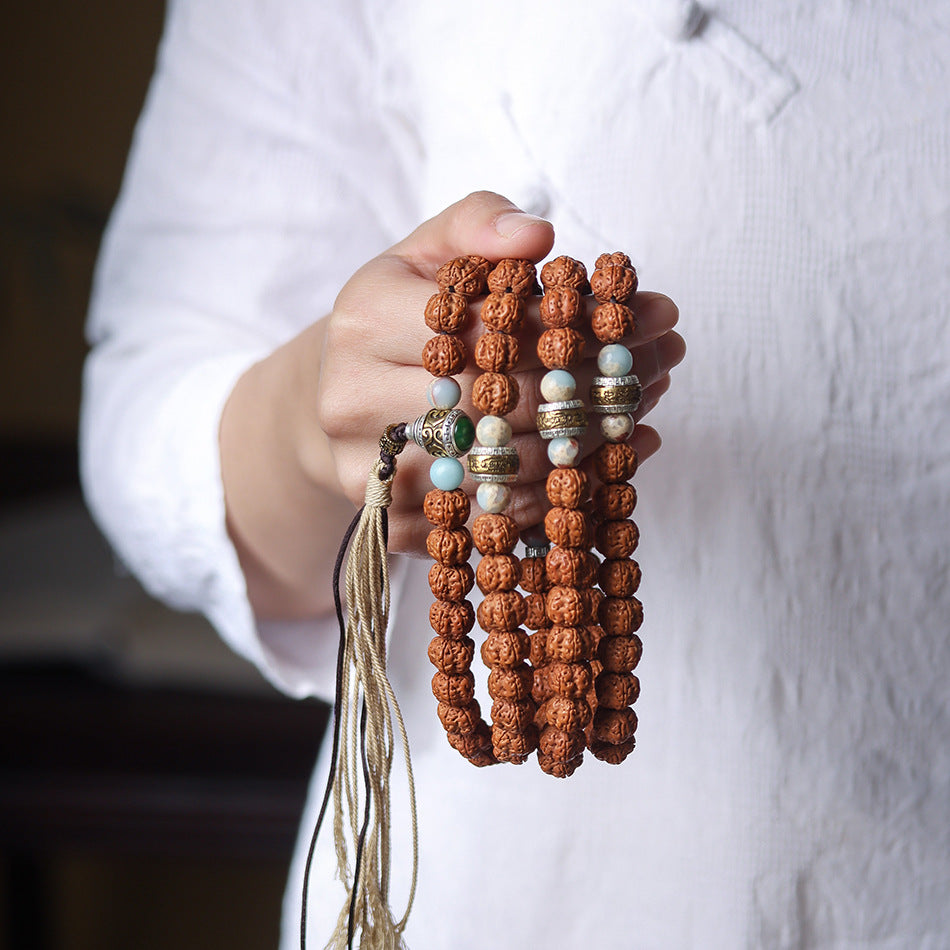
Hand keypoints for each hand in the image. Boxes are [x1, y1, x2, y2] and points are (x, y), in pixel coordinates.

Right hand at [316, 191, 683, 556]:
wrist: (344, 394)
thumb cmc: (400, 316)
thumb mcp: (428, 253)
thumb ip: (478, 225)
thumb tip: (537, 237)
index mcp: (363, 320)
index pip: (489, 328)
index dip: (576, 323)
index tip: (649, 312)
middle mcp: (353, 399)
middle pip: (500, 404)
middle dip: (596, 383)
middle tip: (665, 360)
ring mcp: (368, 473)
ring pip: (502, 469)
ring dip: (590, 441)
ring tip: (647, 405)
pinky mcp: (390, 524)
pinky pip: (491, 521)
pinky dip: (559, 497)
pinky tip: (612, 463)